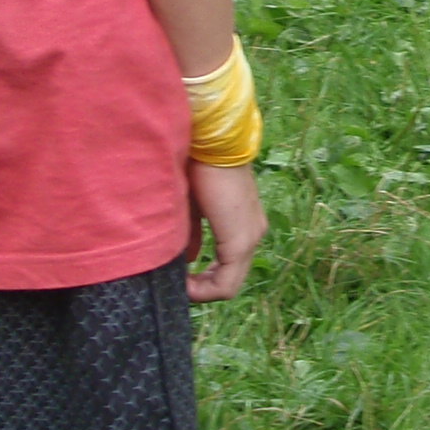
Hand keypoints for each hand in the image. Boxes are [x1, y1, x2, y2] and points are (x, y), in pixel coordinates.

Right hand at [186, 160, 265, 301]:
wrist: (209, 140)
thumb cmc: (196, 165)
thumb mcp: (191, 207)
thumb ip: (191, 235)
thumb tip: (188, 259)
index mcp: (242, 223)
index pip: (227, 268)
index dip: (202, 281)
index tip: (178, 278)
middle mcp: (253, 233)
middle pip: (228, 280)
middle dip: (200, 287)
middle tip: (176, 286)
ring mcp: (250, 237)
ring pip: (229, 283)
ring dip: (201, 289)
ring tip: (178, 286)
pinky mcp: (241, 240)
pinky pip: (226, 282)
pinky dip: (204, 289)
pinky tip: (183, 284)